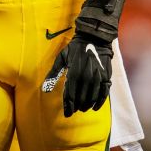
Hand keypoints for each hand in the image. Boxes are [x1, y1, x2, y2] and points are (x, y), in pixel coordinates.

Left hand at [41, 0, 124, 116]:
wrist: (94, 37)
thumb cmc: (75, 48)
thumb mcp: (61, 58)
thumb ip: (53, 74)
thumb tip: (44, 90)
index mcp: (74, 73)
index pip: (70, 96)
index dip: (68, 107)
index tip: (67, 113)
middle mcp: (86, 78)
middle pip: (81, 99)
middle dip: (76, 106)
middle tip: (74, 109)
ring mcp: (97, 78)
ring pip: (92, 98)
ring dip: (86, 106)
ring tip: (82, 108)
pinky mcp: (106, 77)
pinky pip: (104, 94)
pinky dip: (99, 103)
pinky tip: (95, 107)